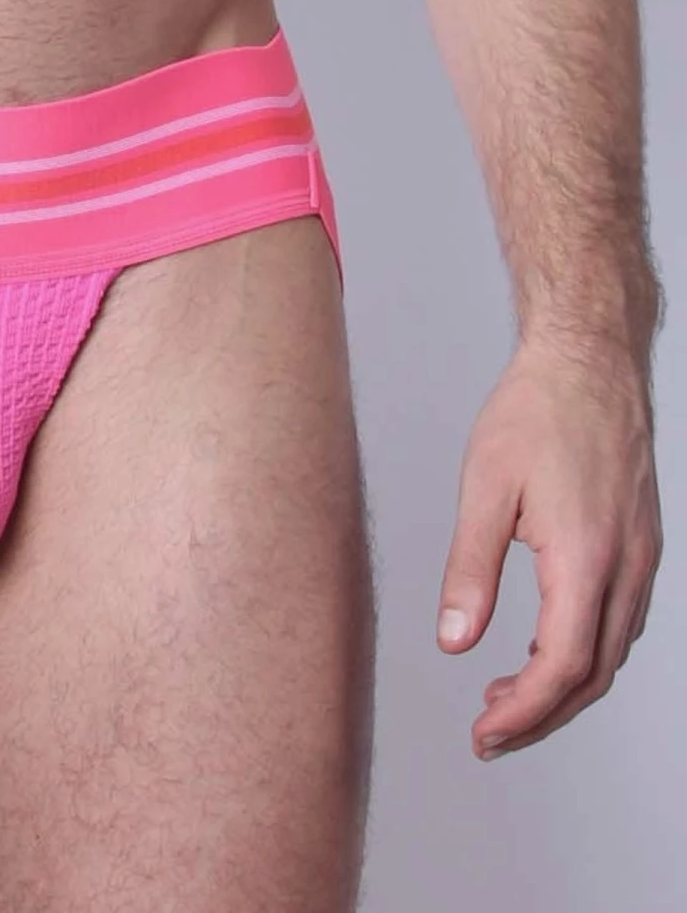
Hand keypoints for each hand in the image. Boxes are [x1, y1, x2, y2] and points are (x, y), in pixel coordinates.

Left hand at [435, 332, 661, 758]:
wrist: (588, 362)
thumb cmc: (536, 411)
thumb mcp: (485, 489)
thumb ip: (469, 570)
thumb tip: (454, 639)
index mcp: (587, 558)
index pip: (562, 666)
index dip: (524, 712)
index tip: (484, 734)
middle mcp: (626, 566)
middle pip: (592, 673)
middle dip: (542, 714)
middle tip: (489, 732)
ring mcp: (640, 556)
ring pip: (610, 651)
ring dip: (562, 685)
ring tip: (506, 696)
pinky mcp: (639, 542)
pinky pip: (617, 619)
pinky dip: (582, 648)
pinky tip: (540, 645)